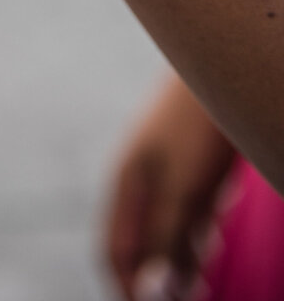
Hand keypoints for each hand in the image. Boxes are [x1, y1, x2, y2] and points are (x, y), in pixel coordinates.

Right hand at [104, 74, 235, 299]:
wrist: (221, 58)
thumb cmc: (199, 129)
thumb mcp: (183, 193)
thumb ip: (165, 243)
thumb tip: (149, 295)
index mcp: (126, 186)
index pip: (113, 253)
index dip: (129, 292)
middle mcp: (137, 175)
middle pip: (139, 241)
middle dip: (157, 278)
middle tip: (188, 297)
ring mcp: (160, 161)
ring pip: (162, 222)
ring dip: (178, 254)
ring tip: (201, 271)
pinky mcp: (183, 152)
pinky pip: (180, 201)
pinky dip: (192, 226)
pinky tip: (210, 223)